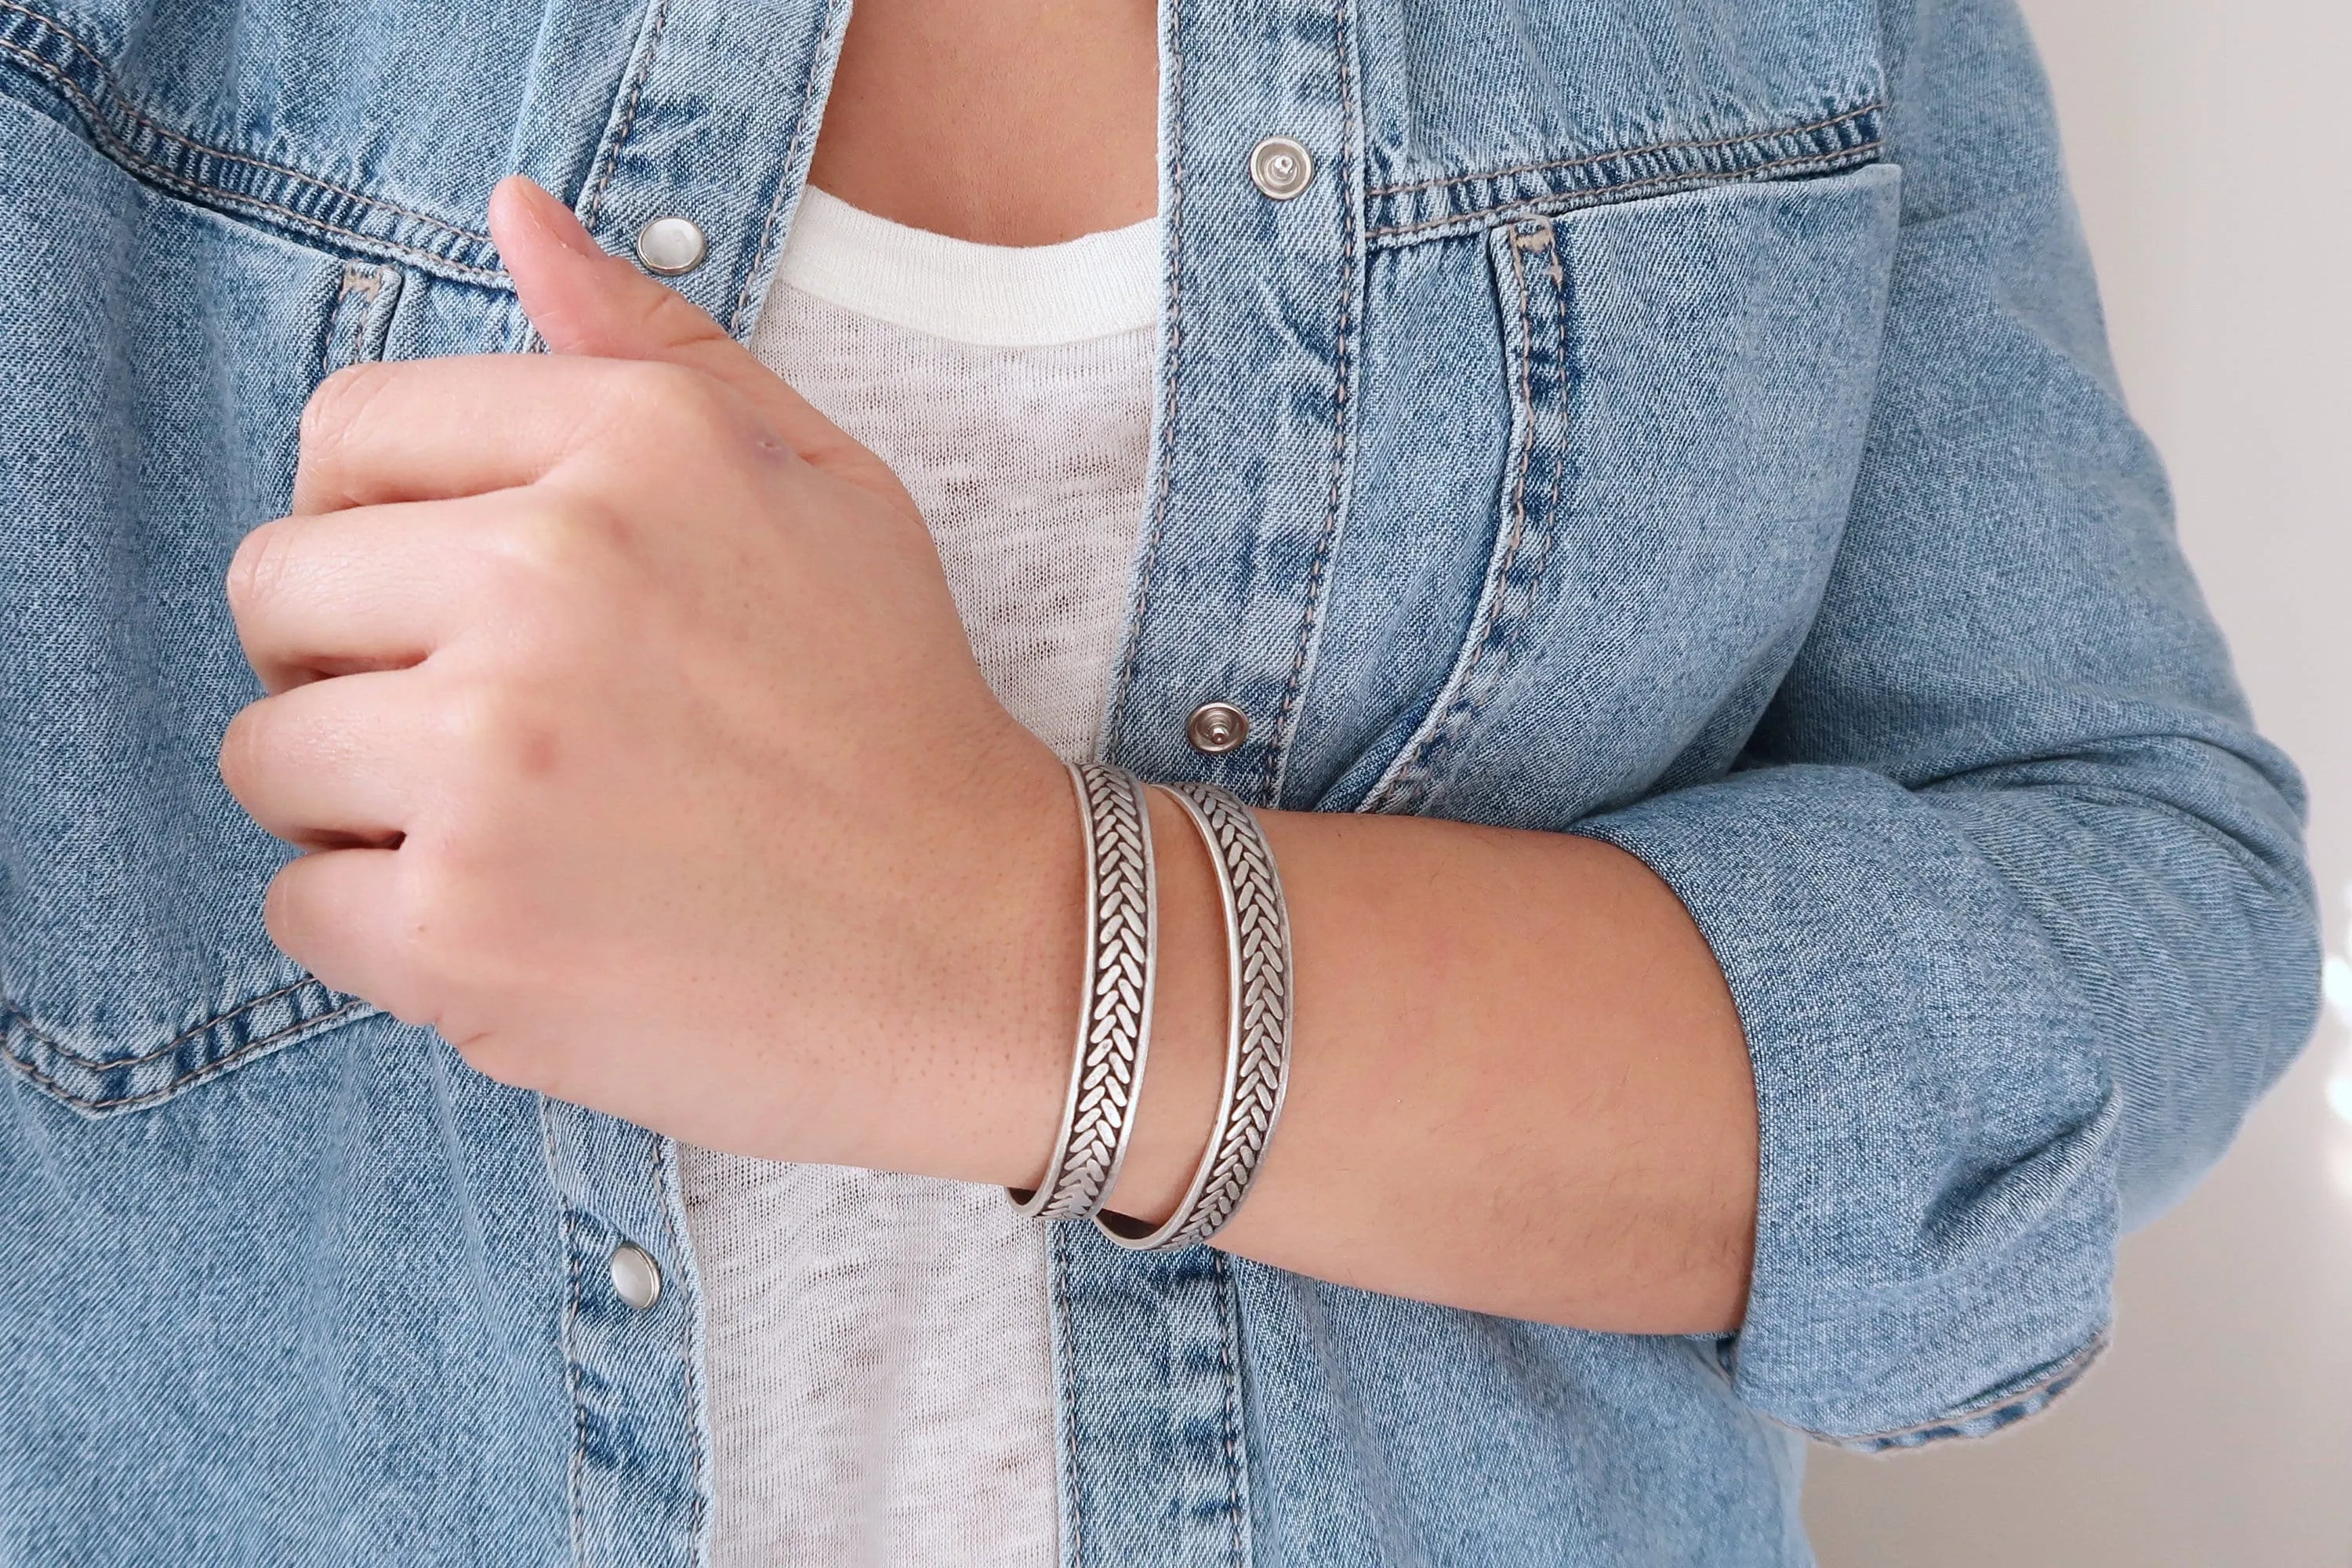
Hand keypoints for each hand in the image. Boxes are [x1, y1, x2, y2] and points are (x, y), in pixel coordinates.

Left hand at [218, 178, 1079, 1174]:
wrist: (981, 951)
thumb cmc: (895, 716)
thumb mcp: (824, 484)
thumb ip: (654, 342)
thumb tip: (512, 214)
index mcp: (636, 447)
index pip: (346, 432)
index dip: (377, 525)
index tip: (455, 602)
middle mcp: (549, 577)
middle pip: (276, 589)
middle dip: (352, 663)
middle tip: (490, 731)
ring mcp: (492, 760)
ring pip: (264, 755)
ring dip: (357, 803)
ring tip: (512, 831)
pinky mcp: (459, 930)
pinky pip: (296, 907)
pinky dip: (385, 933)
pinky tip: (526, 925)